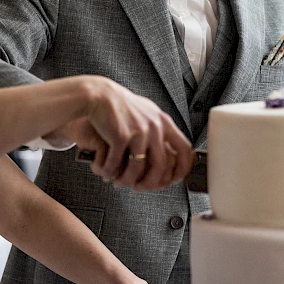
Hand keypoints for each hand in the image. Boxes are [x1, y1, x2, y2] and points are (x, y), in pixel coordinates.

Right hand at [53, 77, 193, 189]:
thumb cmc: (121, 107)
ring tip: (120, 183)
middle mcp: (154, 127)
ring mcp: (138, 132)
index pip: (184, 149)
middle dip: (150, 182)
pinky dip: (111, 171)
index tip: (174, 179)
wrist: (99, 95)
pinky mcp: (120, 135)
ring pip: (138, 168)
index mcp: (163, 122)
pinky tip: (107, 173)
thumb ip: (159, 131)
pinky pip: (118, 162)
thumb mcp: (148, 114)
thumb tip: (171, 151)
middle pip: (161, 165)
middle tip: (140, 187)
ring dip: (128, 181)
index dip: (182, 168)